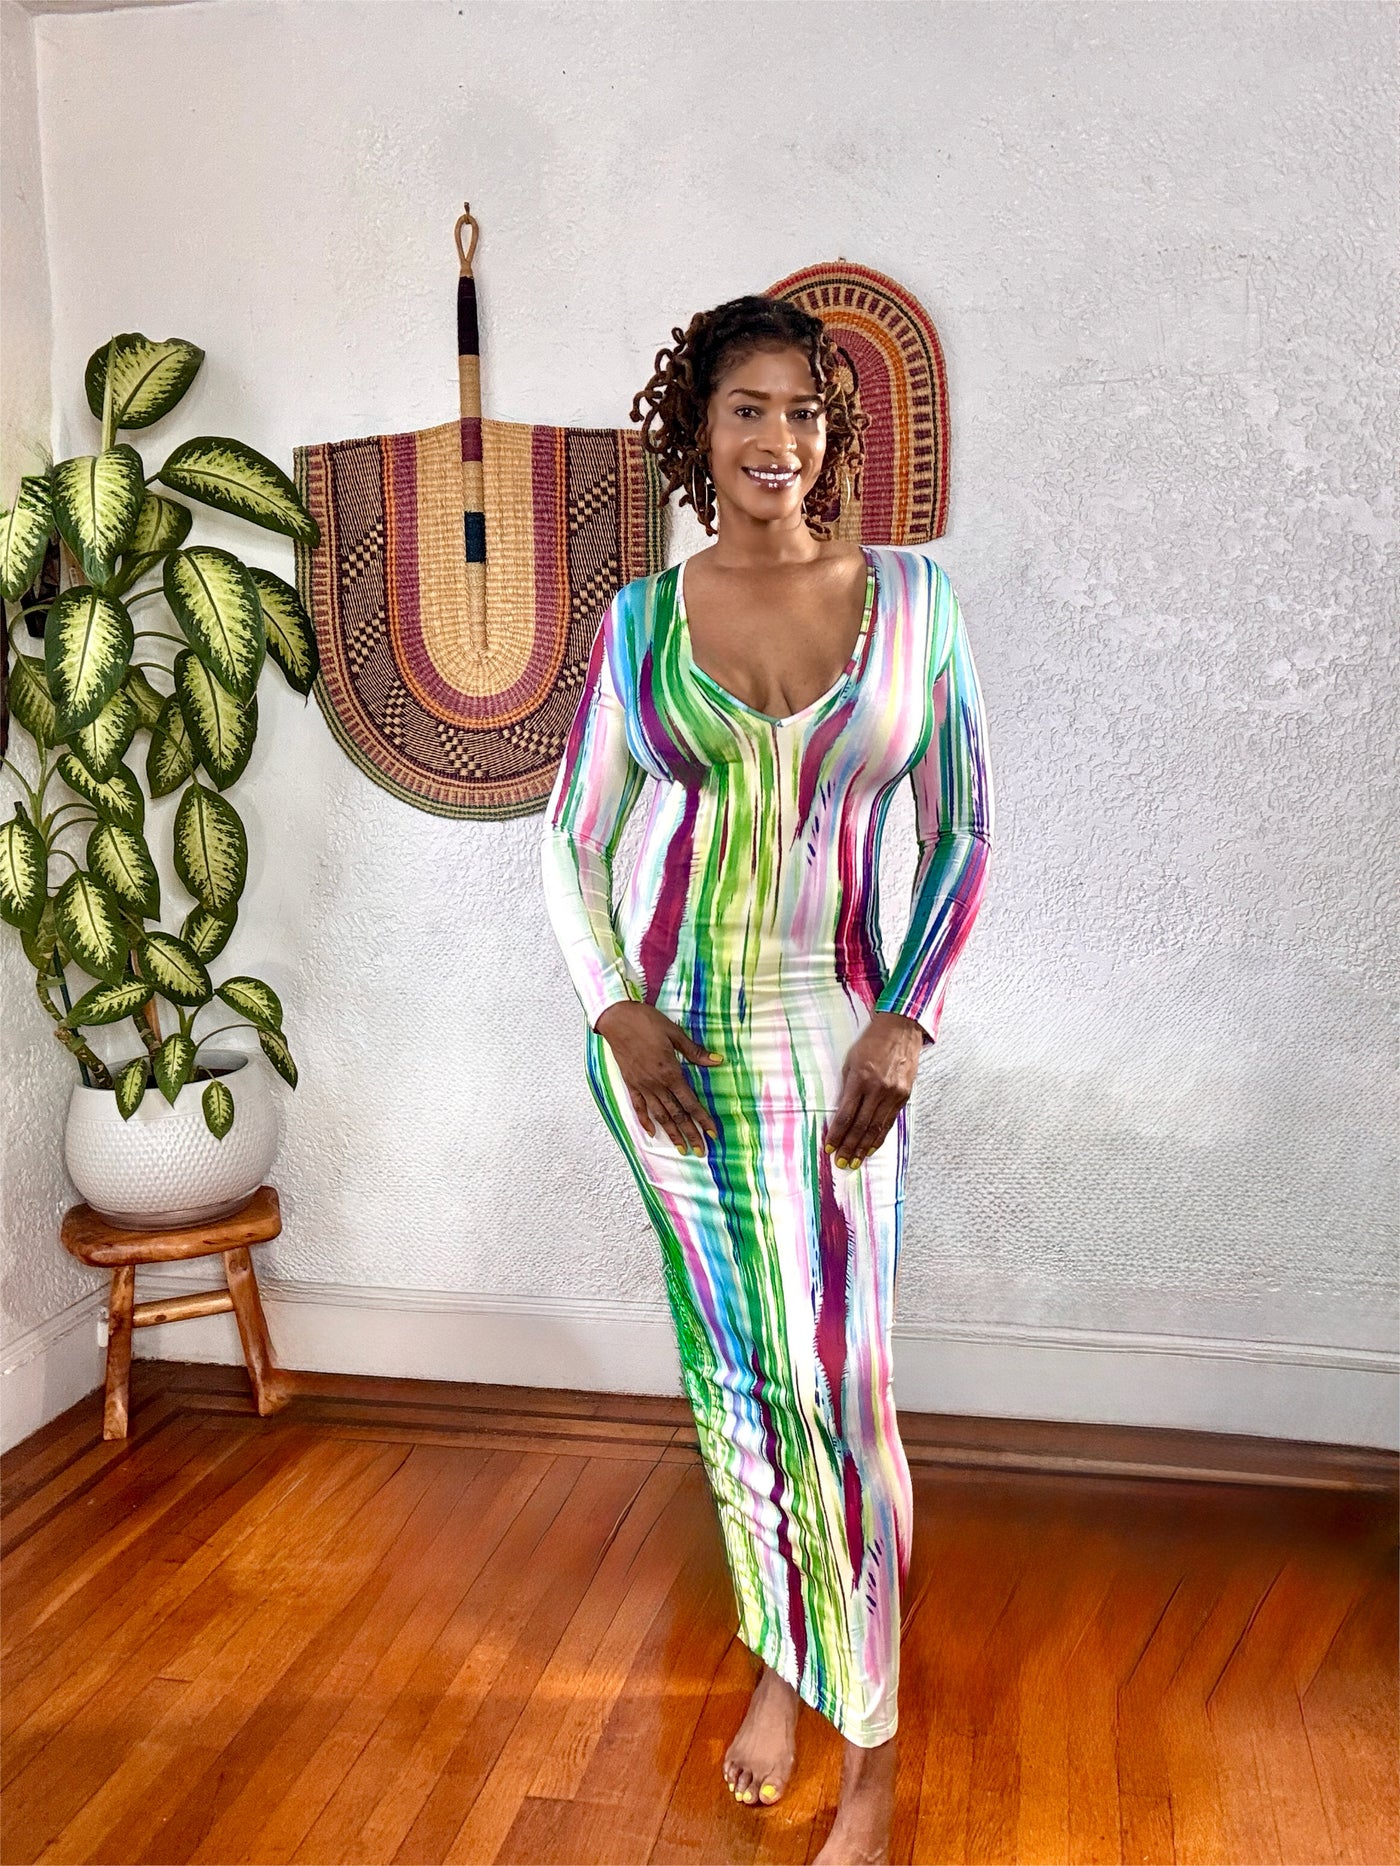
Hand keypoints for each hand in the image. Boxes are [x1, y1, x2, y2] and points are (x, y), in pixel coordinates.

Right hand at [593, 1000, 722, 1156]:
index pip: (690, 1102)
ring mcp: (642, 1085)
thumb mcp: (675, 1033)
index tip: (712, 1134)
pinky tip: (652, 1133)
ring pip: (659, 1115)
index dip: (703, 1119)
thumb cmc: (646, 1022)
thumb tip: (717, 1061)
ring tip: (682, 1148)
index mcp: (670, 1072)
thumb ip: (695, 1052)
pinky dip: (645, 1121)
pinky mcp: (630, 1083)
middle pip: (676, 1114)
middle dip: (690, 1134)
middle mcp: (656, 1084)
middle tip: (701, 1151)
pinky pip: (638, 1106)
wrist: (617, 1018)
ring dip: (671, 1133)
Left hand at [823, 1011, 924, 1168]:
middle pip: (861, 1126)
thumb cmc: (871, 1043)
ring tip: (855, 1162)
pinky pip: (889, 1122)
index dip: (837, 1134)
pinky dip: (879, 1137)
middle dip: (849, 1147)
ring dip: (864, 1148)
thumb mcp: (851, 1061)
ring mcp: (893, 1094)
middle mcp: (878, 1089)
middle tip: (841, 1163)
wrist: (900, 1030)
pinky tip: (871, 1148)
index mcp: (861, 1079)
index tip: (830, 1147)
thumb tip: (841, 1114)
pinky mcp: (904, 1096)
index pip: (847, 1114)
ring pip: (877, 1128)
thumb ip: (847, 1087)